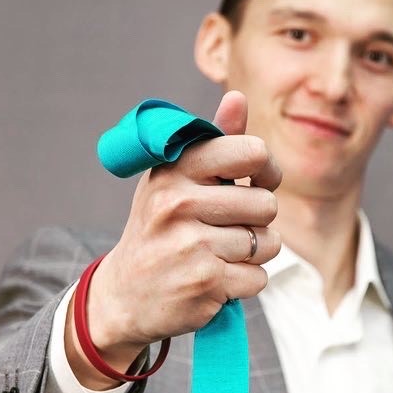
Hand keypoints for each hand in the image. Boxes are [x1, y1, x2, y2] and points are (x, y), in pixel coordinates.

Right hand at [67, 90, 281, 388]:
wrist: (124, 294)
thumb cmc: (161, 228)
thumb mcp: (175, 181)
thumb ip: (214, 143)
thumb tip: (238, 98)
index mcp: (175, 170)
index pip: (250, 153)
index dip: (266, 169)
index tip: (257, 180)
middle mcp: (178, 204)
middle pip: (266, 204)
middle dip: (258, 220)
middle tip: (229, 227)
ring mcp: (191, 246)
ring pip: (267, 243)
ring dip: (254, 254)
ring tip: (220, 254)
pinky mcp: (204, 283)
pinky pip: (258, 278)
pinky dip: (245, 282)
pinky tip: (217, 279)